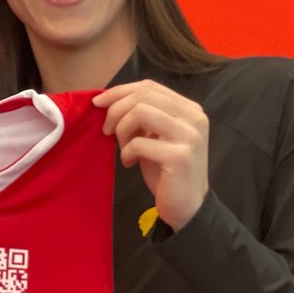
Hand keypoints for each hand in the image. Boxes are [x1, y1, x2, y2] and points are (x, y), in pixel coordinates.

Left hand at [92, 81, 208, 230]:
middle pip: (143, 96)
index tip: (98, 102)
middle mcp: (194, 117)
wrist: (188, 206)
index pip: (150, 86)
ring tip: (122, 147)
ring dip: (122, 129)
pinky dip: (127, 152)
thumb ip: (143, 118)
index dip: (120, 91)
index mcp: (189, 109)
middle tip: (106, 131)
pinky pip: (139, 143)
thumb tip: (109, 100)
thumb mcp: (155, 137)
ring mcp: (189, 136)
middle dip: (115, 110)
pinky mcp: (180, 156)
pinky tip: (129, 163)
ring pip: (140, 112)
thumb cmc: (166, 171)